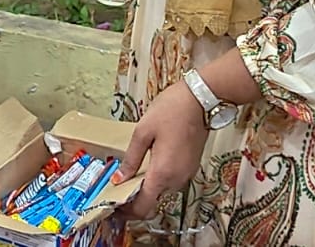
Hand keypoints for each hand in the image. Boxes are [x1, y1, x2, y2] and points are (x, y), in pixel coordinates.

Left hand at [116, 82, 209, 218]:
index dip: (127, 213)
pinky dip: (157, 179)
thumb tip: (119, 178)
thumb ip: (131, 158)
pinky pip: (170, 181)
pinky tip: (147, 165)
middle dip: (133, 200)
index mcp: (162, 173)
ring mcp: (186, 175)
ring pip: (161, 192)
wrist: (201, 100)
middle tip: (116, 190)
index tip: (113, 210)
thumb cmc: (172, 110)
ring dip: (146, 188)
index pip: (144, 208)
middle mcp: (176, 179)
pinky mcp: (190, 168)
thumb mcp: (143, 131)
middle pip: (152, 202)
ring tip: (129, 175)